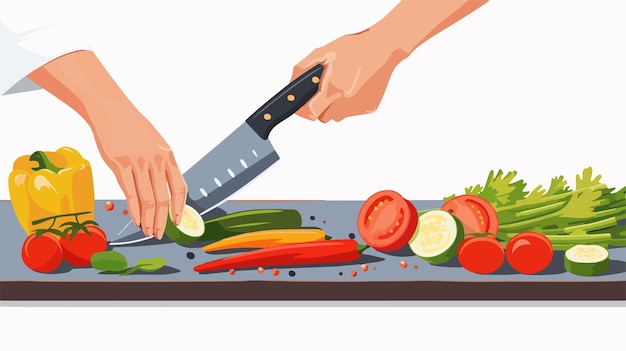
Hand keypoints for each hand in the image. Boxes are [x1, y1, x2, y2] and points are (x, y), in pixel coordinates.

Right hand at [94, 108, 186, 239]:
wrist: (111, 111)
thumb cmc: (133, 129)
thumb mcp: (155, 144)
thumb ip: (161, 165)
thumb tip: (165, 191)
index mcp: (168, 156)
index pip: (179, 187)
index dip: (180, 207)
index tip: (177, 221)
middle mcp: (156, 160)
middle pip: (163, 198)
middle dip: (162, 220)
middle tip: (160, 233)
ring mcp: (138, 162)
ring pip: (147, 199)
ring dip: (149, 219)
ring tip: (148, 231)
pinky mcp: (120, 164)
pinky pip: (130, 193)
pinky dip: (135, 210)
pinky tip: (136, 220)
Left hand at [291, 29, 404, 122]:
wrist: (384, 48)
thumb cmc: (353, 47)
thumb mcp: (324, 52)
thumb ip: (304, 69)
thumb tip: (293, 85)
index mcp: (333, 88)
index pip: (311, 113)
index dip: (305, 110)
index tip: (304, 106)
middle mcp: (346, 101)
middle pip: (324, 117)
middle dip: (321, 107)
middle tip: (325, 92)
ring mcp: (359, 106)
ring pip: (339, 116)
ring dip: (336, 106)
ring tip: (342, 86)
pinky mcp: (370, 107)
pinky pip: (353, 112)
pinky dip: (351, 103)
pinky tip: (356, 86)